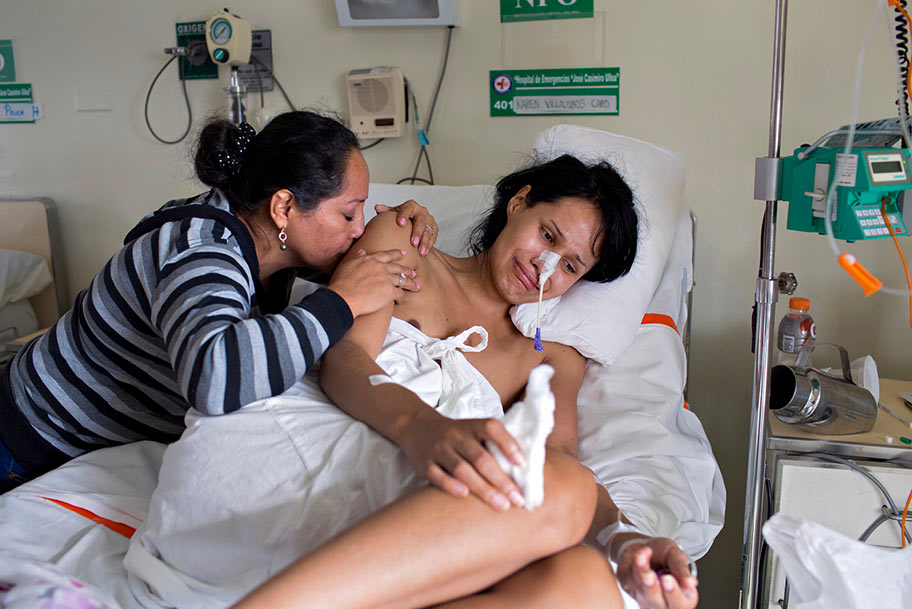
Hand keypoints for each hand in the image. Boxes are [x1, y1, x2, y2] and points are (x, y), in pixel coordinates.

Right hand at [328, 248, 417, 317]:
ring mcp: (387, 279)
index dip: (396, 254)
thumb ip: (358, 257)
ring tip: (415, 286)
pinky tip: (402, 300)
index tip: (403, 253)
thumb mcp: (348, 265)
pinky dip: (402, 297)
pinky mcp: (389, 292)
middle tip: (413, 272)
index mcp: (371, 260)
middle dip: (407, 270)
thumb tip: (362, 251)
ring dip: (410, 283)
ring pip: (403, 279)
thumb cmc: (342, 283)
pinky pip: (400, 294)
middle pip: (398, 267)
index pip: (387, 255)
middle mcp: (381, 267)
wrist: (344, 297)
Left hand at [374, 200, 437, 255]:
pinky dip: (429, 245)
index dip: (404, 215)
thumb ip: (386, 211)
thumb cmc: (401, 217)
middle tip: (413, 242)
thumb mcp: (393, 213)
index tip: (400, 223)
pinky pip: (433, 237)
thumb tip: (377, 207)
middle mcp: (421, 211)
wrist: (413, 220)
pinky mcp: (434, 228)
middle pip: (420, 221)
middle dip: (417, 232)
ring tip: (420, 252)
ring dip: (424, 242)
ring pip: (428, 231)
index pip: (408, 209)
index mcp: (411, 206)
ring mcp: (429, 220)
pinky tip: (424, 253)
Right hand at [400, 413, 526, 510]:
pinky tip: (465, 496)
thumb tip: (527, 468)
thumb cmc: (457, 435)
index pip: (492, 429)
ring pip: (462, 468)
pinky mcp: (424, 464)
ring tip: (501, 505)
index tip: (522, 463)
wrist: (417, 427)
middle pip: (481, 457)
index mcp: (472, 425)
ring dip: (483, 488)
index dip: (508, 444)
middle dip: (501, 480)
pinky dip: (450, 485)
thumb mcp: (473, 430)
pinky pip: (437, 475)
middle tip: (518, 499)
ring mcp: (439, 449)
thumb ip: (495, 444)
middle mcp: (456, 435)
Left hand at [615, 537, 697, 608]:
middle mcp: (662, 602)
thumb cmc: (663, 554)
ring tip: (641, 557)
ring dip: (640, 572)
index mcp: (682, 597)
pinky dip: (634, 566)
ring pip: (641, 591)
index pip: (679, 604)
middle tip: (650, 575)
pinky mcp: (629, 589)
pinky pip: (630, 581)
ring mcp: (644, 598)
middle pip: (657, 604)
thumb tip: (691, 583)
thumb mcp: (676, 555)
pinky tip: (639, 555)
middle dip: (652, 588)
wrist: (643, 546)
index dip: (673, 594)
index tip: (668, 579)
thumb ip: (681, 568)